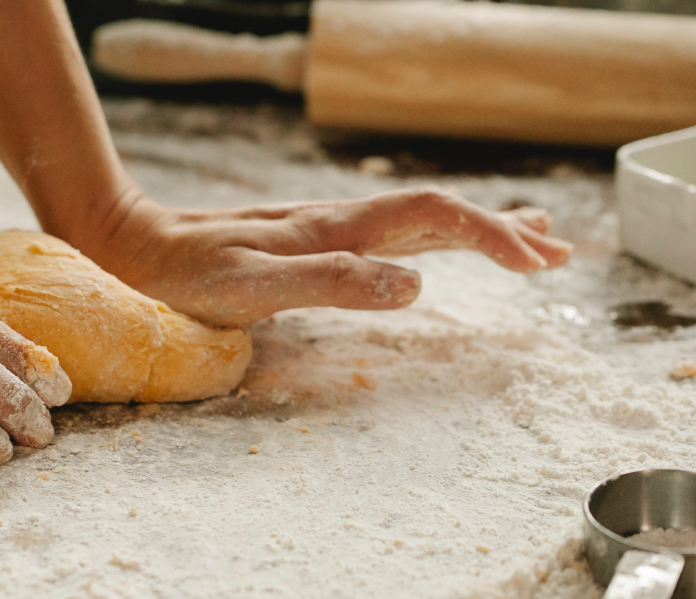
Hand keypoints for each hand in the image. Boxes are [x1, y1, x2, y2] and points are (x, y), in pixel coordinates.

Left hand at [76, 186, 572, 326]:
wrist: (135, 244)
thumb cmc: (186, 276)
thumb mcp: (254, 289)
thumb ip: (332, 283)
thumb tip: (417, 283)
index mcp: (338, 228)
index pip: (436, 217)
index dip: (493, 235)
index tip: (539, 266)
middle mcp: (340, 220)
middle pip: (441, 212)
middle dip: (504, 232)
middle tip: (560, 253)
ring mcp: (327, 228)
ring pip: (420, 220)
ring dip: (479, 230)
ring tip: (530, 243)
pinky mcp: (310, 242)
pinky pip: (389, 234)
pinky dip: (434, 237)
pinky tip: (434, 249)